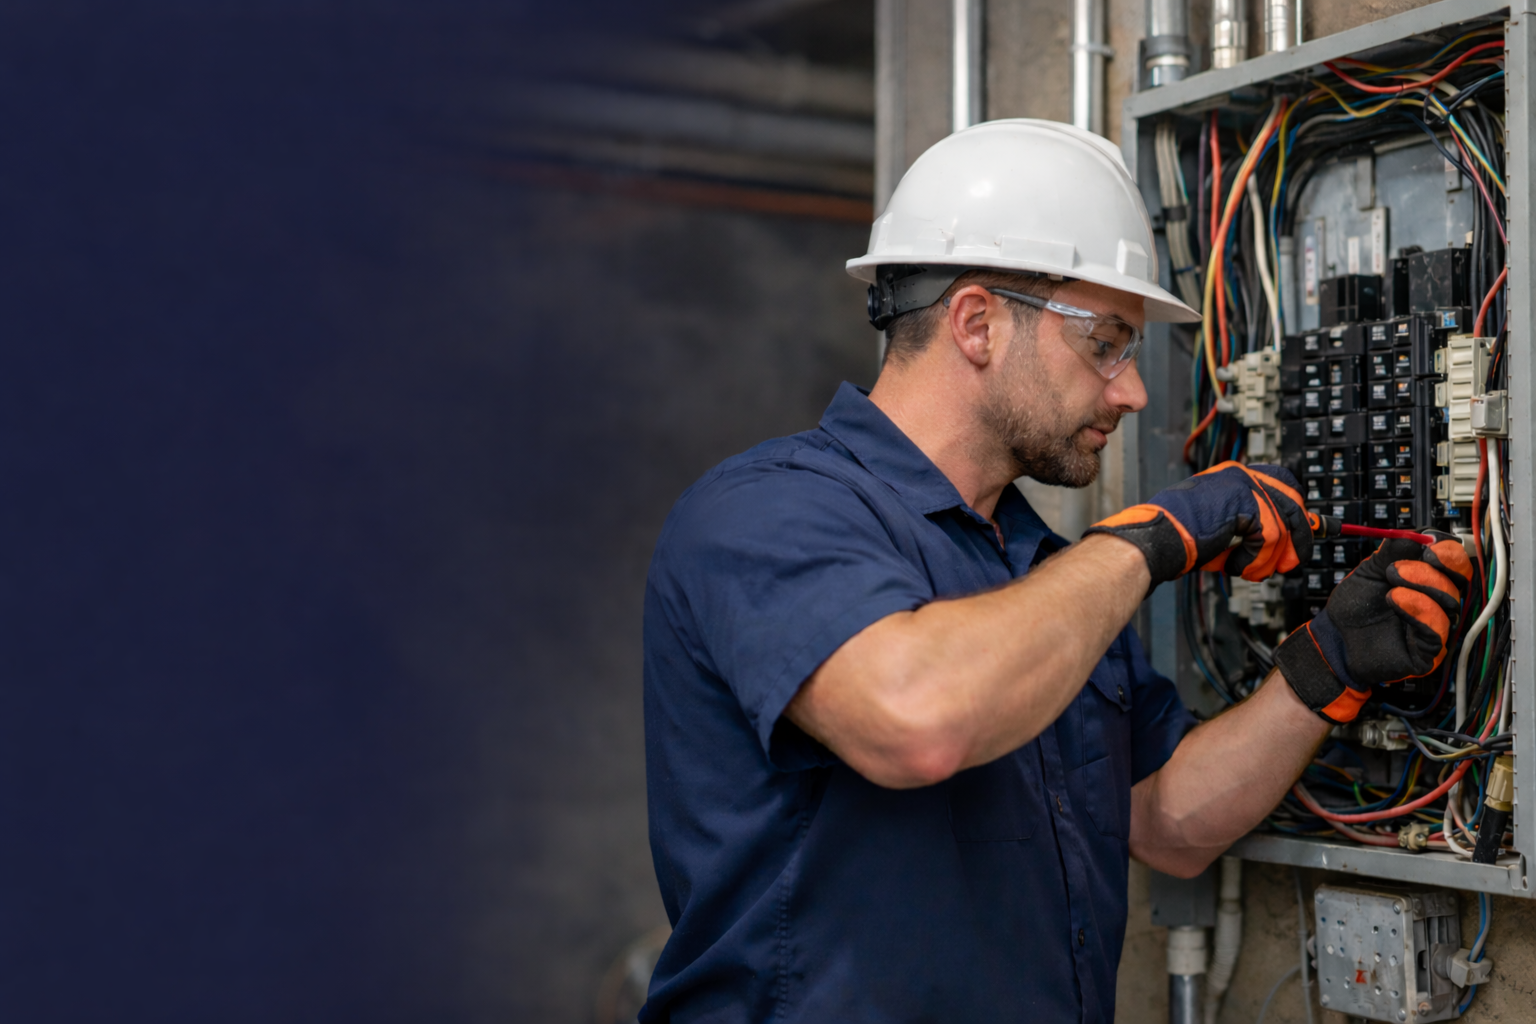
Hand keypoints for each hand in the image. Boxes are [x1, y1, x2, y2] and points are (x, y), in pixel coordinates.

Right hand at [1083, 461, 1309, 586]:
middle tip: (1291, 563)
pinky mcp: (1245, 503)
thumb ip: (1247, 526)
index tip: (1304, 535)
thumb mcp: (1219, 525)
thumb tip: (1281, 542)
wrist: (1155, 537)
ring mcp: (1244, 486)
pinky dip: (1256, 560)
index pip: (1282, 484)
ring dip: (1270, 558)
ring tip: (1251, 572)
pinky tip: (1235, 566)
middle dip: (1298, 537)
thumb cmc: (1176, 535)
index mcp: (1233, 476)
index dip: (1295, 513)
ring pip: (1284, 525)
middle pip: (1293, 502)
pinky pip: (1270, 537)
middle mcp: (1241, 475)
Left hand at [1274, 532, 1472, 723]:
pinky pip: (1437, 628)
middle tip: (1403, 565)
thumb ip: (1392, 553)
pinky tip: (1396, 600)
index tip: (1431, 543)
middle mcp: (1437, 602)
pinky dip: (1419, 610)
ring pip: (1450, 602)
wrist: (1337, 635)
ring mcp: (1435, 626)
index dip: (1448, 551)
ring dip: (1421, 586)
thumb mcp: (1371, 571)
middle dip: (1436, 567)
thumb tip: (1416, 534)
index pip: (1454, 563)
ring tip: (1391, 584)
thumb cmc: (1357, 605)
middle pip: (1459, 580)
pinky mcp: (1429, 651)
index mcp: (1428, 580)